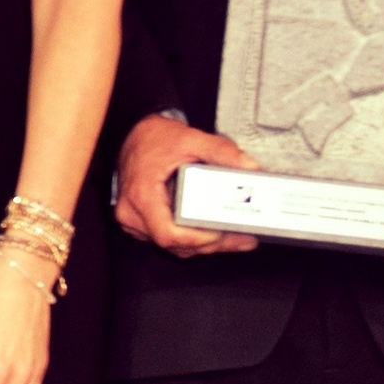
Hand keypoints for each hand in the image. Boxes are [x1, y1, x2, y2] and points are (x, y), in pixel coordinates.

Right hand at [116, 112, 260, 255]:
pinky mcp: (142, 224)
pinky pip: (169, 239)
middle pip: (176, 245)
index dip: (198, 240)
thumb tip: (249, 167)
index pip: (169, 234)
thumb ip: (222, 151)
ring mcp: (136, 221)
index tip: (222, 233)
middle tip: (243, 239)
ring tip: (236, 237)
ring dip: (204, 245)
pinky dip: (192, 239)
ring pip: (174, 246)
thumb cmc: (153, 139)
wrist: (135, 136)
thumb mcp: (190, 139)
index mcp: (142, 195)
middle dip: (212, 244)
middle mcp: (134, 213)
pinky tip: (215, 233)